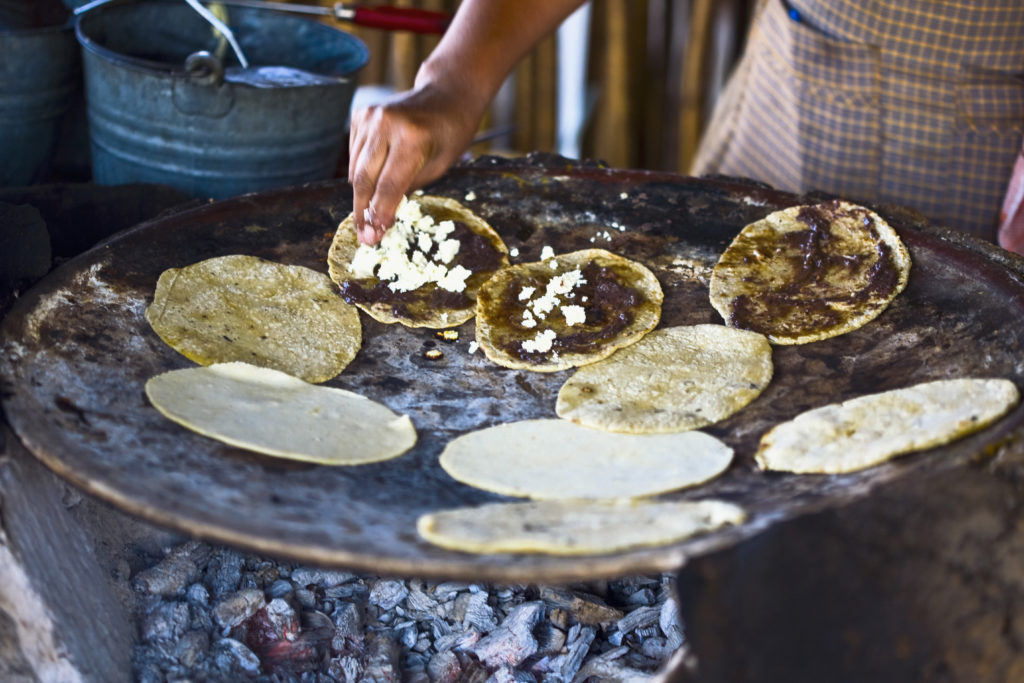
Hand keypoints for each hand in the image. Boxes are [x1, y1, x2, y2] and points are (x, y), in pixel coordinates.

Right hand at [346, 0, 585, 244]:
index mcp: (412, 137)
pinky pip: (355, 155)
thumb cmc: (450, 134)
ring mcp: (369, 116)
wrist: (446, 94)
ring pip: (355, 169)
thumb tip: (380, 217)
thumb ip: (408, 189)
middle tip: (363, 237)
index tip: (373, 238)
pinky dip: (361, 173)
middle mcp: (385, 123)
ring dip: (360, 195)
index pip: (388, 185)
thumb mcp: (439, 167)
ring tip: (367, 217)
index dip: (379, 214)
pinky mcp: (360, 115)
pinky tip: (373, 182)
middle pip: (364, 178)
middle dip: (362, 211)